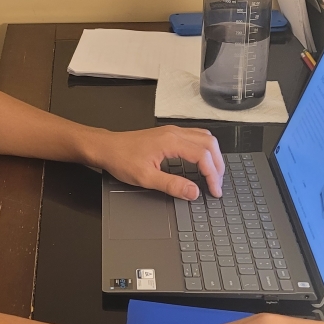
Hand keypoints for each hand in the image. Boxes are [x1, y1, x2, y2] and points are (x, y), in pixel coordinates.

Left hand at [93, 125, 223, 199]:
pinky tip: (202, 161)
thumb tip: (193, 192)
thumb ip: (172, 185)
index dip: (213, 174)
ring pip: (205, 137)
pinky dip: (205, 149)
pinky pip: (195, 136)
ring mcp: (172, 131)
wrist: (106, 147)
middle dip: (218, 165)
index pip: (203, 155)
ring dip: (213, 156)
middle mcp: (174, 132)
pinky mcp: (169, 134)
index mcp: (171, 141)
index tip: (214, 191)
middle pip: (209, 143)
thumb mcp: (146, 178)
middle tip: (217, 184)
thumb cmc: (121, 159)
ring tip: (214, 175)